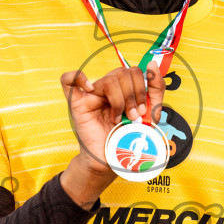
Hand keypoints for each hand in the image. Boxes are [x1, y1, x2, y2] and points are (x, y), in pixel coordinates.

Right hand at [57, 66, 164, 208]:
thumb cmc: (129, 137)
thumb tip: (152, 64)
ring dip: (120, 101)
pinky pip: (68, 81)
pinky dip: (78, 78)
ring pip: (108, 80)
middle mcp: (107, 88)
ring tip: (118, 118)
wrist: (114, 159)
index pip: (133, 71)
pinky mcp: (76, 104)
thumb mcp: (151, 112)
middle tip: (133, 116)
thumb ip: (155, 88)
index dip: (141, 88)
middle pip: (122, 73)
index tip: (143, 110)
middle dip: (133, 95)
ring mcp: (91, 94)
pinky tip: (91, 90)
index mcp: (123, 87)